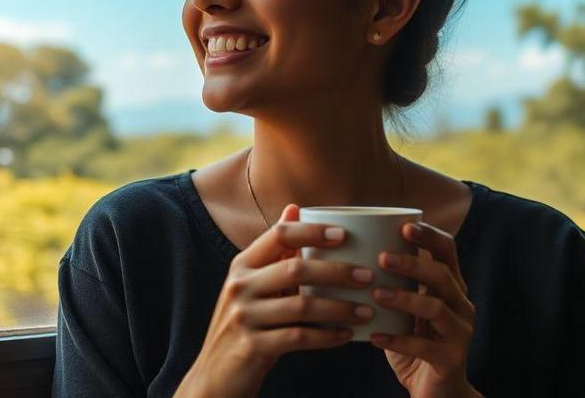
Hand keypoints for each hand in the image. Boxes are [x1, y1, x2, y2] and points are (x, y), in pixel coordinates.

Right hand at [176, 203, 373, 397]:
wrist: (216, 375)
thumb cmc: (245, 323)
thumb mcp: (253, 284)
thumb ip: (274, 250)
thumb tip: (295, 208)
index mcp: (242, 265)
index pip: (279, 235)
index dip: (313, 232)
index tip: (344, 234)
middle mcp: (239, 286)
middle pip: (295, 269)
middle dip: (337, 271)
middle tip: (368, 275)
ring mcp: (244, 317)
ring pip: (301, 306)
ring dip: (339, 308)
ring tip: (366, 310)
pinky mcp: (252, 347)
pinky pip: (299, 337)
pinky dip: (327, 336)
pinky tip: (347, 335)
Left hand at [369, 221, 482, 397]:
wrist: (437, 392)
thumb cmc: (414, 343)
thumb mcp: (405, 310)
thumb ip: (391, 284)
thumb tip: (350, 256)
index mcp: (451, 287)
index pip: (448, 251)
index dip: (429, 236)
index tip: (404, 226)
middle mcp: (461, 305)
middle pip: (443, 275)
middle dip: (413, 264)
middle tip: (382, 258)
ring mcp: (460, 333)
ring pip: (437, 309)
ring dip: (405, 299)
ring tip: (376, 295)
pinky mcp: (451, 359)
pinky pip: (425, 346)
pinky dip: (398, 340)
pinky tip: (375, 337)